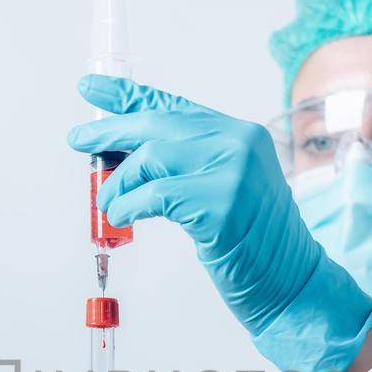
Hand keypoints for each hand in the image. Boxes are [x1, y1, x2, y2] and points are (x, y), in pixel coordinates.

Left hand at [69, 75, 371, 371]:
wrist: (292, 283)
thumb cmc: (254, 245)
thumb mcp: (225, 189)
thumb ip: (188, 165)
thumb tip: (125, 158)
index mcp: (241, 135)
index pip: (173, 106)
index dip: (128, 97)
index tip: (92, 89)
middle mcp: (239, 144)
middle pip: (157, 126)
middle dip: (110, 132)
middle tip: (79, 140)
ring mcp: (232, 173)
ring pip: (150, 160)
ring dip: (118, 184)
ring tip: (108, 203)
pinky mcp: (220, 206)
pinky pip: (155, 197)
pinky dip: (128, 207)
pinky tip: (120, 218)